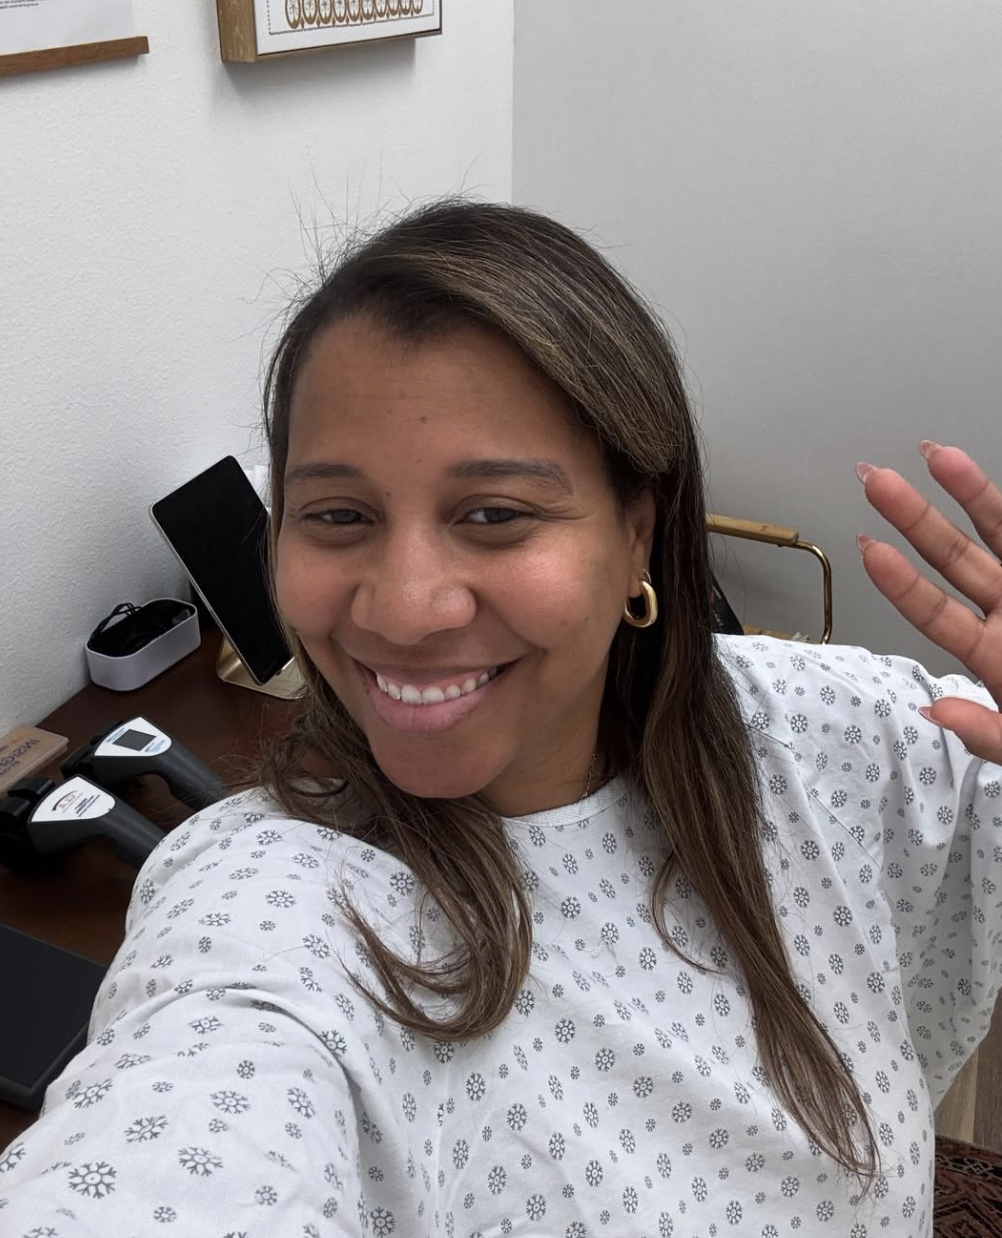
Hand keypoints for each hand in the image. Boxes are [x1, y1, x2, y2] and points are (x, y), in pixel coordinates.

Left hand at [856, 442, 1001, 763]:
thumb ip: (988, 734)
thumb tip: (938, 712)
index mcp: (991, 655)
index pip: (936, 613)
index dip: (902, 582)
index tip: (868, 547)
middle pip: (956, 559)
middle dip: (915, 518)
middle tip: (874, 480)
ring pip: (1000, 533)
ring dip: (971, 492)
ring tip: (935, 454)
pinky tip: (976, 471)